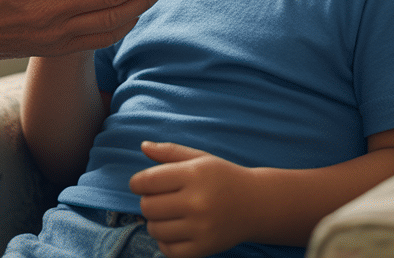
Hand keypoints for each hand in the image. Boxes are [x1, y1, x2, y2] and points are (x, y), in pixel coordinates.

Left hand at [130, 141, 254, 257]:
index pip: (147, 181)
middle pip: (147, 206)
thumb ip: (169, 152)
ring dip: (156, 222)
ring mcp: (201, 228)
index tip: (143, 184)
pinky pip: (168, 250)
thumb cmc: (223, 178)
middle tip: (162, 199)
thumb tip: (143, 146)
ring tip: (170, 215)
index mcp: (194, 175)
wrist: (257, 204)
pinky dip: (166, 242)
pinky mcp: (204, 248)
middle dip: (148, 202)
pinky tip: (176, 230)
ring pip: (154, 229)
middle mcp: (197, 202)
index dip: (137, 183)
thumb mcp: (200, 158)